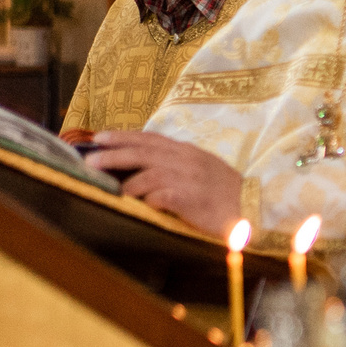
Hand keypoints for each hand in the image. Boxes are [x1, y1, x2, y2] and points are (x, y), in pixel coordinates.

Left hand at [85, 131, 244, 235]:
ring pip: (148, 172)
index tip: (100, 137)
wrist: (255, 210)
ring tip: (103, 184)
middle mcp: (187, 160)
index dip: (123, 137)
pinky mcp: (192, 198)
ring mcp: (190, 178)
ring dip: (124, 179)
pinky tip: (135, 203)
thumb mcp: (202, 171)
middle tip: (90, 159)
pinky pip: (160, 195)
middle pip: (143, 151)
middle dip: (113, 154)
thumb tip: (145, 168)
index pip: (150, 138)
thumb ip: (177, 166)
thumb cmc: (226, 194)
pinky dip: (145, 198)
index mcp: (188, 152)